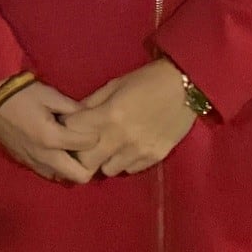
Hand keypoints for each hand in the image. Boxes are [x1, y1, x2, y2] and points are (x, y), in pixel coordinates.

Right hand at [0, 80, 92, 182]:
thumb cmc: (22, 95)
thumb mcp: (50, 95)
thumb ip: (73, 108)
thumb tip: (90, 117)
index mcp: (52, 137)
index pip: (85, 145)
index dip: (95, 137)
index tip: (96, 129)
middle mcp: (45, 156)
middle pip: (79, 176)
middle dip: (89, 165)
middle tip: (89, 149)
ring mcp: (35, 163)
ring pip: (64, 179)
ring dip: (73, 168)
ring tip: (74, 152)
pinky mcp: (26, 164)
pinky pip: (49, 174)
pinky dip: (58, 168)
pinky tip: (58, 153)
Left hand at [47, 58, 199, 176]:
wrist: (185, 88)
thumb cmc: (146, 81)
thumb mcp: (114, 85)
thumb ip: (92, 103)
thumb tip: (72, 116)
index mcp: (108, 115)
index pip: (74, 134)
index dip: (67, 132)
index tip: (68, 129)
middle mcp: (121, 138)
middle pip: (86, 161)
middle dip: (81, 154)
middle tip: (85, 145)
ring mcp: (138, 151)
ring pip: (108, 170)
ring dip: (104, 160)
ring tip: (108, 146)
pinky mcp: (154, 158)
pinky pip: (129, 170)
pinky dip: (124, 162)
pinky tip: (127, 148)